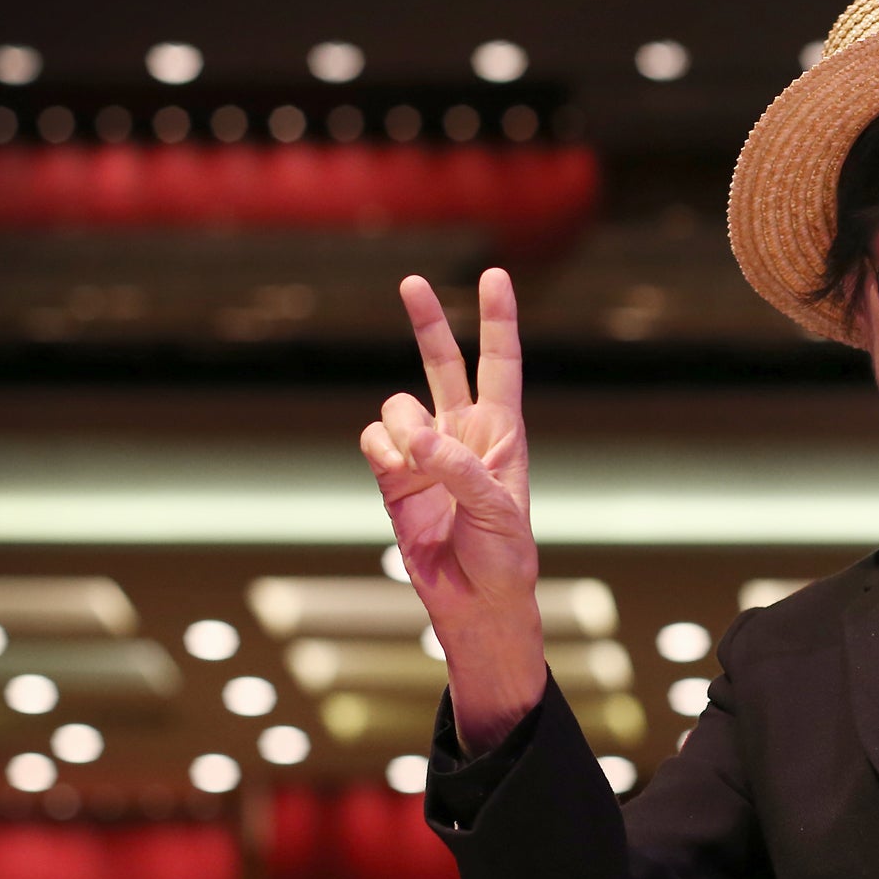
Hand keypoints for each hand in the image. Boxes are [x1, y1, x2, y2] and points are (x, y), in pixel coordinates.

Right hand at [360, 267, 545, 753]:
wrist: (474, 603)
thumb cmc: (505, 557)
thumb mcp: (498, 511)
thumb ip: (458, 468)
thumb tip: (415, 435)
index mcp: (502, 431)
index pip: (501, 362)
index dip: (497, 318)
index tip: (496, 275)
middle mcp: (462, 432)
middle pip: (444, 362)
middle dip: (427, 321)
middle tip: (411, 281)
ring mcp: (423, 453)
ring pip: (397, 405)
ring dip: (403, 425)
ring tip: (420, 464)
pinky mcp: (391, 477)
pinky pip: (373, 440)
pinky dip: (382, 451)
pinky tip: (398, 476)